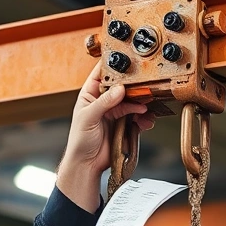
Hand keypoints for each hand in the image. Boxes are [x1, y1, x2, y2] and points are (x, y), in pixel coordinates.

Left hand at [56, 61, 155, 211]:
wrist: (87, 164)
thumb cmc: (79, 141)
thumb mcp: (88, 117)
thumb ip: (104, 102)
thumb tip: (119, 88)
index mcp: (90, 95)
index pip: (102, 75)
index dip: (112, 67)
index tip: (125, 62)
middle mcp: (103, 101)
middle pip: (121, 87)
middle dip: (133, 86)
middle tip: (143, 86)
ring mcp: (115, 113)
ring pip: (132, 101)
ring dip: (141, 103)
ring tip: (146, 107)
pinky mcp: (124, 124)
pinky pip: (137, 117)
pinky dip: (144, 118)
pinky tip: (146, 120)